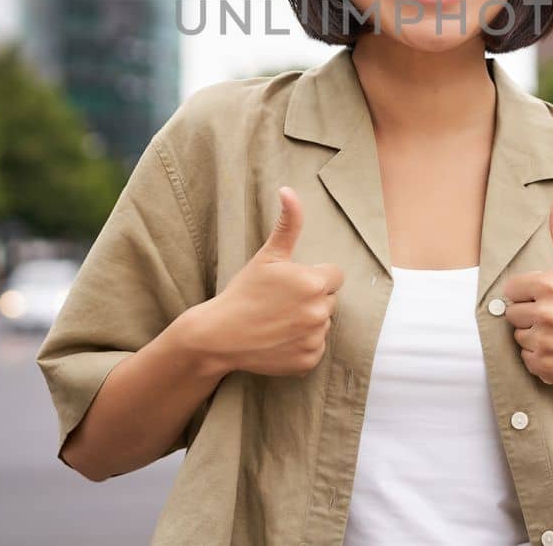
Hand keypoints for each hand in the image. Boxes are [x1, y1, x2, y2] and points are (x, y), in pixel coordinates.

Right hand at [187, 187, 343, 377]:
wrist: (219, 335)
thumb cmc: (243, 291)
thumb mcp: (267, 255)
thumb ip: (287, 223)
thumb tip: (289, 190)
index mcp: (314, 282)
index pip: (333, 276)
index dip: (313, 277)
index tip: (291, 283)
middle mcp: (319, 312)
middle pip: (329, 300)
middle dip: (311, 299)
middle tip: (281, 302)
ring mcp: (314, 339)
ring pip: (322, 324)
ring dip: (307, 322)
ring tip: (278, 321)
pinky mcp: (308, 361)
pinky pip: (315, 348)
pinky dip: (301, 345)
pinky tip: (279, 340)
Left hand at [503, 193, 552, 387]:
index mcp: (549, 286)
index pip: (512, 289)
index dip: (528, 293)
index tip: (548, 297)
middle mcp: (544, 314)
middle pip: (512, 314)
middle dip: (530, 314)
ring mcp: (545, 343)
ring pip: (518, 337)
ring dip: (534, 336)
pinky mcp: (546, 367)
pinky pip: (527, 360)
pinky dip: (540, 358)